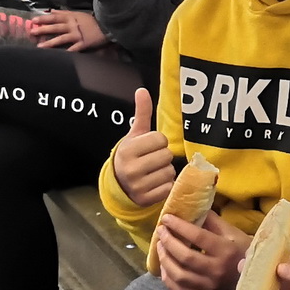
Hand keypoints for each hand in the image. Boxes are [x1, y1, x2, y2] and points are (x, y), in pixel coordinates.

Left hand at [24, 9, 104, 50]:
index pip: (55, 17)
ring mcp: (77, 35)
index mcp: (71, 17)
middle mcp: (72, 25)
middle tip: (32, 31)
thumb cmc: (92, 20)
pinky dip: (66, 52)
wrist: (107, 26)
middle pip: (55, 27)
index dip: (44, 18)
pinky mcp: (83, 43)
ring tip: (39, 46)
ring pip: (61, 38)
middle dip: (43, 29)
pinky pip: (73, 48)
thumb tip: (51, 10)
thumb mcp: (77, 13)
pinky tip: (58, 57)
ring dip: (50, 42)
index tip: (33, 20)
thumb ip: (64, 12)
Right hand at [110, 90, 177, 205]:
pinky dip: (165, 185)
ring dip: (165, 171)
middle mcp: (131, 168)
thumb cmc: (132, 156)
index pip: (160, 139)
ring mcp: (138, 186)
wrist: (120, 185)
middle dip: (162, 156)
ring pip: (169, 172)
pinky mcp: (146, 199)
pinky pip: (169, 187)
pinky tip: (154, 183)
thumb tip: (142, 90)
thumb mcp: (134, 135)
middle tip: (152, 160)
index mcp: (128, 149)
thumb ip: (141, 113)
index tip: (149, 147)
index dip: (157, 142)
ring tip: (153, 172)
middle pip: (166, 155)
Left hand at [154, 209, 248, 289]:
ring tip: (160, 246)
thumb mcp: (233, 233)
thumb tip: (192, 209)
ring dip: (164, 259)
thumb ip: (212, 221)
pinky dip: (167, 278)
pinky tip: (164, 266)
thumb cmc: (243, 251)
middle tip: (160, 231)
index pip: (198, 237)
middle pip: (185, 257)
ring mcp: (209, 286)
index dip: (179, 226)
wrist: (252, 280)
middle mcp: (216, 270)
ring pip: (179, 275)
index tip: (167, 218)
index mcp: (226, 251)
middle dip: (168, 242)